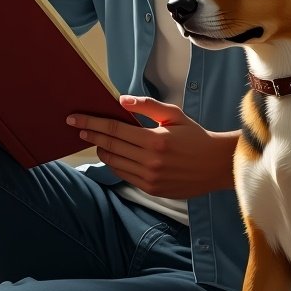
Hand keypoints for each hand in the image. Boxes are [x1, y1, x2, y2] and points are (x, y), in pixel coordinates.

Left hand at [67, 96, 237, 199]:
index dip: (91, 123)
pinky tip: (112, 154)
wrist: (216, 165)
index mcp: (154, 140)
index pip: (114, 129)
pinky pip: (124, 175)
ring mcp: (149, 178)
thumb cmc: (195, 136)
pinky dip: (115, 163)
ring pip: (114, 163)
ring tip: (96, 140)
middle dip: (91, 135)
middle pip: (109, 146)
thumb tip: (120, 101)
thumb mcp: (174, 114)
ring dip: (101, 150)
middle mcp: (149, 162)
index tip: (75, 119)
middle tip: (78, 128)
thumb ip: (146, 106)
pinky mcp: (151, 189)